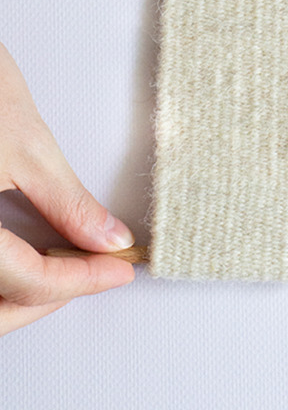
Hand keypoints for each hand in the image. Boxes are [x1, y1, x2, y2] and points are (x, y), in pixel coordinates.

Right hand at [0, 43, 134, 334]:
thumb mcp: (28, 145)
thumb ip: (69, 203)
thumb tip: (110, 238)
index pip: (26, 282)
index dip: (81, 281)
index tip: (118, 269)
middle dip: (49, 299)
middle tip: (99, 271)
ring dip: (20, 295)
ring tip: (69, 267)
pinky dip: (0, 278)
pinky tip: (27, 258)